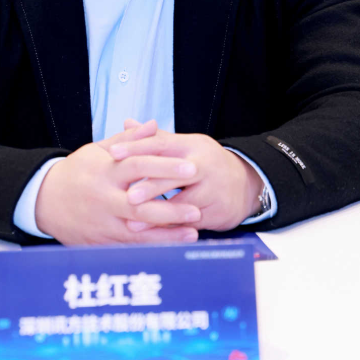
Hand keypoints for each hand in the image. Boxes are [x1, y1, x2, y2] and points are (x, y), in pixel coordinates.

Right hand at [34, 120, 201, 244]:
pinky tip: (172, 246)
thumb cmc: (76, 171)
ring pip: (137, 230)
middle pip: (140, 203)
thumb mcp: (97, 150)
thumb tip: (154, 125)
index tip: (191, 166)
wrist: (44, 200)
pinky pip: (129, 246)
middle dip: (171, 207)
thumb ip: (128, 140)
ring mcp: (102, 222)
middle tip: (197, 207)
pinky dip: (151, 246)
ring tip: (193, 232)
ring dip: (167, 233)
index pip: (138, 165)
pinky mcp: (100, 241)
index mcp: (105, 171)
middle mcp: (104, 198)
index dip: (165, 165)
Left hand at [108, 129, 262, 232]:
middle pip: (173, 174)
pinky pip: (191, 223)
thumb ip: (155, 138)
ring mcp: (213, 190)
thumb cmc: (205, 163)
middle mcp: (203, 165)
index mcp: (191, 145)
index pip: (161, 144)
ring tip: (134, 222)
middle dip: (149, 187)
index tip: (113, 154)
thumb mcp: (184, 146)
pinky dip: (171, 230)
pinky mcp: (218, 212)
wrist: (246, 184)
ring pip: (183, 203)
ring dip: (158, 214)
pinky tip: (154, 236)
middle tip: (126, 197)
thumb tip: (127, 123)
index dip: (136, 148)